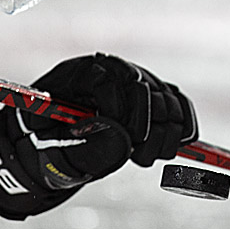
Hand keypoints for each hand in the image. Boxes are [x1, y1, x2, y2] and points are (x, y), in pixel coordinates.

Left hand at [40, 53, 198, 165]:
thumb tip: (124, 141)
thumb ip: (86, 147)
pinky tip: (167, 149)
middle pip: (141, 86)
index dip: (119, 110)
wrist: (54, 147)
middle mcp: (109, 70)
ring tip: (144, 158)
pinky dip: (181, 129)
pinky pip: (180, 106)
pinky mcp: (153, 95)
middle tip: (138, 156)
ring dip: (164, 133)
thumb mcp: (55, 151)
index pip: (107, 79)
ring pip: (165, 98)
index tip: (123, 139)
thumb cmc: (48, 146)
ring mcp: (134, 81)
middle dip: (145, 126)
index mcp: (76, 74)